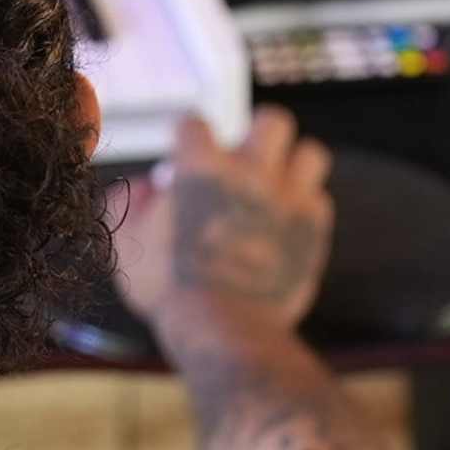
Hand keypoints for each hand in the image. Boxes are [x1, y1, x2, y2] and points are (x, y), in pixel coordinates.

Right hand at [117, 108, 334, 358]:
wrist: (223, 327)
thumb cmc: (171, 288)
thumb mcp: (129, 244)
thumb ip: (132, 205)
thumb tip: (148, 187)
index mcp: (199, 168)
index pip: (194, 123)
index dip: (188, 137)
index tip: (187, 153)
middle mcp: (249, 172)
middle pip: (272, 122)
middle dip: (259, 135)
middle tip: (248, 159)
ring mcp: (286, 198)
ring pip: (310, 153)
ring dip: (294, 165)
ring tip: (279, 185)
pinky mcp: (313, 228)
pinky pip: (320, 200)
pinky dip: (306, 207)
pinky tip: (288, 223)